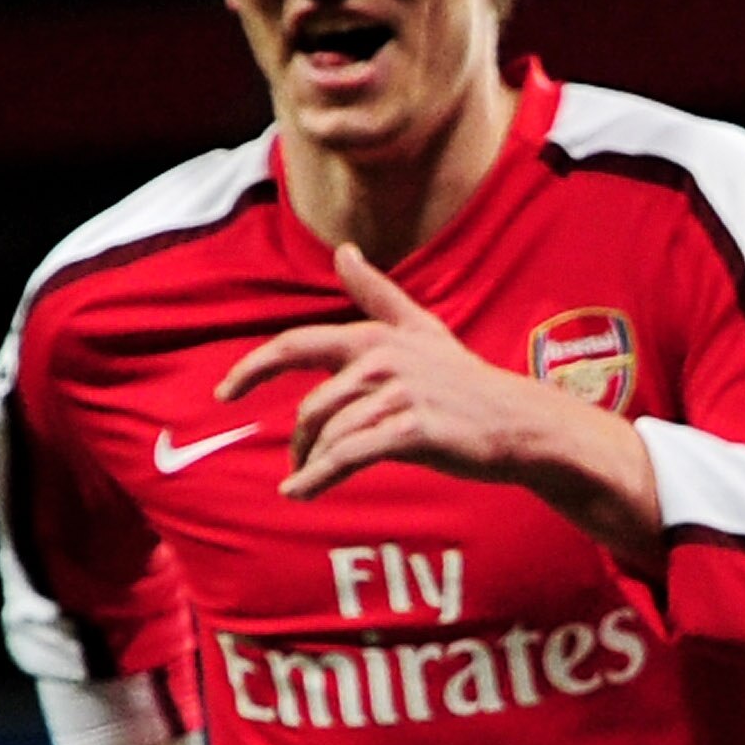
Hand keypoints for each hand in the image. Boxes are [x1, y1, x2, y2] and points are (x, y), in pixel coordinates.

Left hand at [219, 245, 659, 555]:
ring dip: (312, 466)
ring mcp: (399, 394)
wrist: (522, 425)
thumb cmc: (469, 384)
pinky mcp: (413, 430)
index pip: (297, 345)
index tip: (222, 392)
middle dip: (300, 442)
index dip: (253, 368)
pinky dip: (319, 478)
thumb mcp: (422, 331)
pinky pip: (351, 455)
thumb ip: (378, 295)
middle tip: (297, 467)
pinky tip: (299, 494)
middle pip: (313, 406)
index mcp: (375, 338)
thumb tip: (343, 250)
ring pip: (332, 434)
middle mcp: (382, 360)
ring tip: (305, 485)